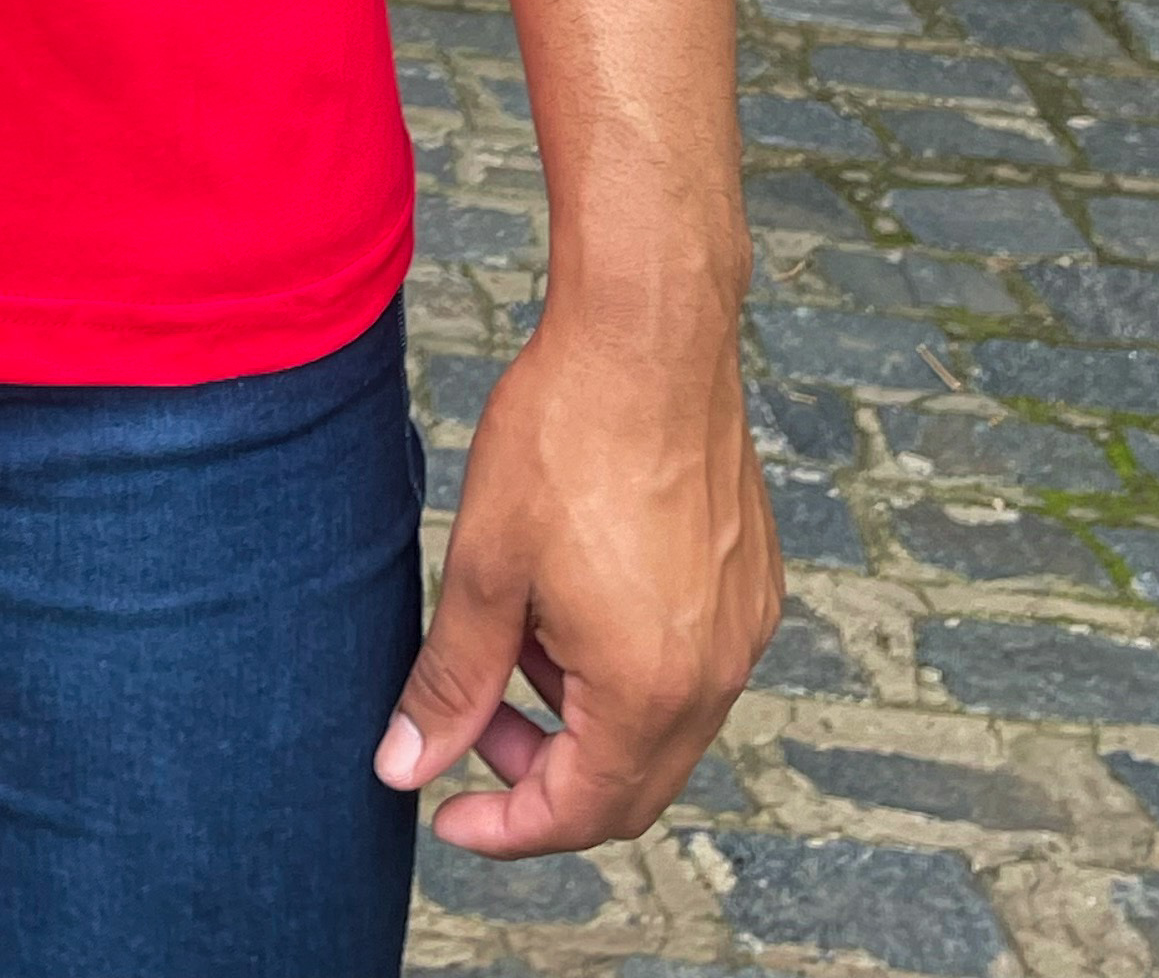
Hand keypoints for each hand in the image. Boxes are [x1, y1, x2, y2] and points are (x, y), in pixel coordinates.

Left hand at [374, 308, 781, 851]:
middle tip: (471, 723)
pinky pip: (691, 664)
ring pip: (662, 724)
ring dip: (583, 713)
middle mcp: (718, 674)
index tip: (445, 815)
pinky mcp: (753, 580)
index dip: (507, 827)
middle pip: (630, 784)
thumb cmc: (565, 435)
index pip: (582, 812)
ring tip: (518, 631)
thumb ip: (451, 682)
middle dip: (543, 771)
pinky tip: (574, 595)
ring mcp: (746, 627)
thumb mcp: (484, 566)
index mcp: (652, 688)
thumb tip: (405, 769)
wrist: (648, 331)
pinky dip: (626, 665)